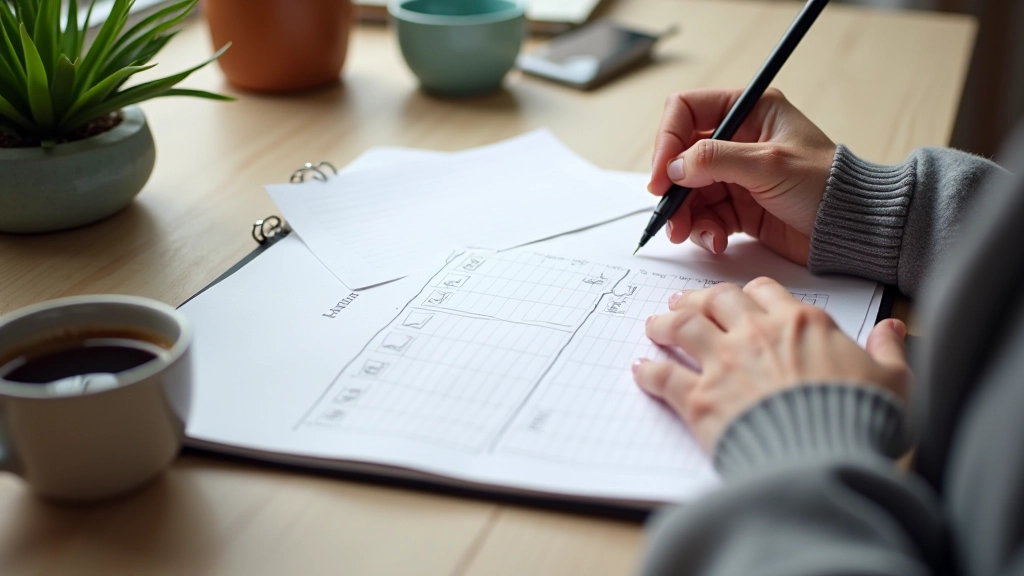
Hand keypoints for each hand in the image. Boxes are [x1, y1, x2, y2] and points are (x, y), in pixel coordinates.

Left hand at [631, 278, 909, 451]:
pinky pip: (664, 377)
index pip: (764, 290)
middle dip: (698, 299)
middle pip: (716, 300)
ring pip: (682, 327)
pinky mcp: (700, 399)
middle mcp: (756, 333)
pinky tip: (641, 371)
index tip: (736, 299)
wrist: (825, 458)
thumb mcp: (893, 381)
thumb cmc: (861, 420)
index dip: (746, 293)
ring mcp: (724, 363)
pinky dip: (649, 372)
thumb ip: (888, 349)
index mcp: (800, 323)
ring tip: (655, 325)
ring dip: (665, 324)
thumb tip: (893, 328)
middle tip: (684, 303)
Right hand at [649, 88, 836, 264]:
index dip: (667, 141)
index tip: (661, 177)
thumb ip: (715, 160)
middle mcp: (738, 139)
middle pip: (681, 157)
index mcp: (749, 111)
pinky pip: (704, 215)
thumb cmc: (826, 186)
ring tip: (693, 235)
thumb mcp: (768, 164)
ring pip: (688, 191)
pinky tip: (718, 241)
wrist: (853, 230)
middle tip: (671, 217)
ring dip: (685, 215)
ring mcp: (736, 174)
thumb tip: (673, 167)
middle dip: (673, 189)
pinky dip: (704, 230)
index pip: (686, 111)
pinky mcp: (739, 206)